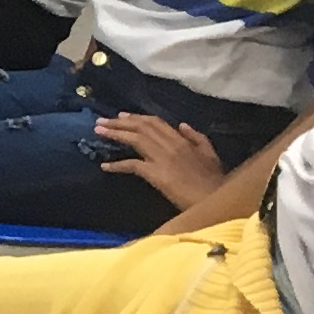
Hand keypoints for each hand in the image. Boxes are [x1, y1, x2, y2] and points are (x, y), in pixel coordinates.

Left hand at [95, 112, 228, 210]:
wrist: (215, 198)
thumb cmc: (214, 180)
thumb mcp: (210, 153)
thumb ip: (196, 137)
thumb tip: (182, 125)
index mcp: (182, 140)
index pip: (155, 123)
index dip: (137, 118)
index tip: (122, 116)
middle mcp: (170, 144)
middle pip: (141, 127)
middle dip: (120, 122)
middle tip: (102, 121)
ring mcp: (162, 158)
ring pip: (135, 140)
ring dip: (115, 134)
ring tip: (98, 131)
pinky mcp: (156, 174)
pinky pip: (132, 165)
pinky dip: (117, 165)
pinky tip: (105, 166)